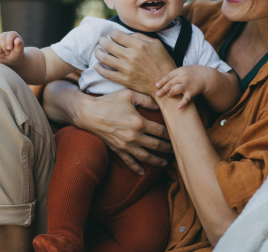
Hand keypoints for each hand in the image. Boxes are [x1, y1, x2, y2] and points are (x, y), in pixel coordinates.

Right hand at [0, 31, 24, 64]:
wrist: (10, 60)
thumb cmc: (16, 55)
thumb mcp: (19, 52)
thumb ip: (20, 46)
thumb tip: (18, 40)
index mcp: (13, 35)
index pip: (10, 35)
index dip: (9, 42)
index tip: (9, 49)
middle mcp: (4, 35)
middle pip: (1, 38)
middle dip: (4, 48)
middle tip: (7, 53)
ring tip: (3, 54)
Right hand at [43, 81, 172, 175]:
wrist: (88, 113)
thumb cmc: (109, 101)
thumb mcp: (129, 95)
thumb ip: (146, 99)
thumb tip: (159, 104)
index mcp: (139, 122)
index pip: (160, 131)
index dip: (170, 134)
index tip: (178, 135)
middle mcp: (134, 136)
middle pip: (156, 145)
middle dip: (167, 148)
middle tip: (176, 150)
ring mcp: (125, 145)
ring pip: (145, 157)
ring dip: (157, 161)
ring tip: (165, 163)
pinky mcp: (117, 150)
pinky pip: (129, 162)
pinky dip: (136, 168)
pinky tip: (142, 172)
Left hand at [94, 31, 176, 96]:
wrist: (163, 83)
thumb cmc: (162, 61)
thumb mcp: (156, 44)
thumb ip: (140, 37)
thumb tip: (126, 35)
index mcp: (138, 45)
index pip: (117, 35)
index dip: (112, 33)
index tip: (112, 34)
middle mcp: (131, 56)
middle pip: (108, 45)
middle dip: (102, 40)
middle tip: (102, 40)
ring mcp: (126, 69)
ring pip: (104, 58)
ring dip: (98, 53)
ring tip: (98, 51)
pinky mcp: (124, 80)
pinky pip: (106, 74)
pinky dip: (99, 69)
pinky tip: (97, 65)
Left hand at [156, 65, 209, 108]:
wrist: (206, 76)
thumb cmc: (191, 73)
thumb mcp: (183, 70)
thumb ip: (174, 75)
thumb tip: (161, 81)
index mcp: (179, 71)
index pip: (168, 76)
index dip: (162, 81)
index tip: (157, 86)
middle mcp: (183, 77)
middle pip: (170, 83)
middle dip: (163, 89)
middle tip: (158, 94)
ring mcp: (187, 85)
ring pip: (176, 89)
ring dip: (171, 93)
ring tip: (169, 95)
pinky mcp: (192, 92)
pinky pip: (186, 98)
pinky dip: (182, 103)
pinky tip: (178, 107)